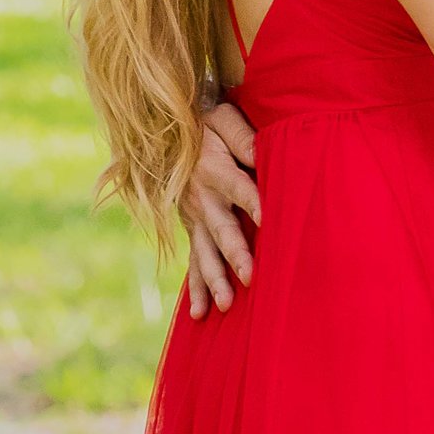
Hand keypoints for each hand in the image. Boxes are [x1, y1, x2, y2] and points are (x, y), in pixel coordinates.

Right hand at [182, 100, 259, 317]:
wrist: (165, 134)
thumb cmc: (205, 125)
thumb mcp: (221, 118)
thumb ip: (242, 136)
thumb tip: (264, 153)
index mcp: (215, 169)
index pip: (239, 187)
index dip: (254, 202)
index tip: (268, 221)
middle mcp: (203, 198)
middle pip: (222, 229)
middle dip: (236, 254)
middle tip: (251, 278)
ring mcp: (194, 218)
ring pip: (205, 252)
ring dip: (215, 279)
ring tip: (227, 306)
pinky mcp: (190, 229)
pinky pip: (192, 261)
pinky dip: (195, 288)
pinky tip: (200, 315)